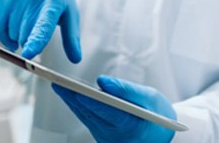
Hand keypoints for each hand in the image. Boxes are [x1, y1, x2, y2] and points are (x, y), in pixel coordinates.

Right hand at [0, 0, 80, 61]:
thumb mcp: (69, 14)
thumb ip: (71, 38)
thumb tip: (76, 59)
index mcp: (54, 1)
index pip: (44, 24)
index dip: (37, 39)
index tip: (29, 54)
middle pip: (26, 35)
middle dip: (32, 40)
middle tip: (40, 29)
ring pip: (12, 34)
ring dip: (20, 36)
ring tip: (30, 20)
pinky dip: (6, 34)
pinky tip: (16, 27)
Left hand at [52, 76, 175, 142]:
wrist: (162, 136)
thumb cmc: (158, 114)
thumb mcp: (149, 96)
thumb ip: (125, 89)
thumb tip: (102, 81)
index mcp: (129, 126)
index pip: (104, 112)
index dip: (88, 100)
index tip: (74, 89)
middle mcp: (114, 136)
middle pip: (89, 114)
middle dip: (72, 97)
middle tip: (56, 81)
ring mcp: (106, 139)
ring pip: (85, 117)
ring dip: (72, 101)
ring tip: (58, 84)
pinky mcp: (102, 136)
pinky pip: (88, 120)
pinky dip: (79, 106)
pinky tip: (71, 95)